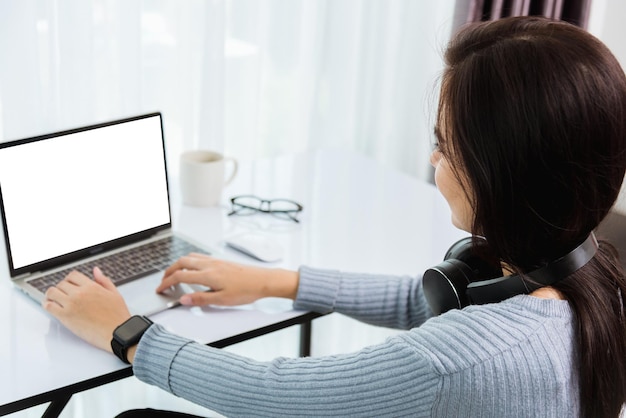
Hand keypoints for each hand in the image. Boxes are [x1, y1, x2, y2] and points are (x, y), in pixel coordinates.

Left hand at [42, 267, 130, 352]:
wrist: (116, 332)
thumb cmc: (117, 316)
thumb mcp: (114, 293)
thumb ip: (103, 281)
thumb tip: (96, 271)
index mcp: (92, 286)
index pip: (73, 275)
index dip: (69, 279)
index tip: (69, 284)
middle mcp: (79, 293)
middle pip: (61, 284)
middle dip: (61, 288)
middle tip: (62, 294)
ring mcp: (71, 304)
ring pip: (51, 292)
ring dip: (51, 295)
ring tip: (53, 299)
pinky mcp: (65, 317)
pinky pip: (48, 306)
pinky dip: (47, 305)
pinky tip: (50, 307)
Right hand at [158, 253, 298, 306]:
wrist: (263, 280)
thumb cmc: (246, 290)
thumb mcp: (222, 300)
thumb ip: (201, 299)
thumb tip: (184, 299)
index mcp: (208, 275)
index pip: (180, 276)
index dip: (167, 282)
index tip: (160, 289)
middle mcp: (210, 265)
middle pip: (182, 262)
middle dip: (169, 271)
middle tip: (163, 281)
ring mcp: (215, 261)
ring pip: (190, 257)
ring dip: (178, 264)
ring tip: (174, 274)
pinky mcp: (221, 261)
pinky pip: (199, 257)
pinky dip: (189, 261)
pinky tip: (193, 268)